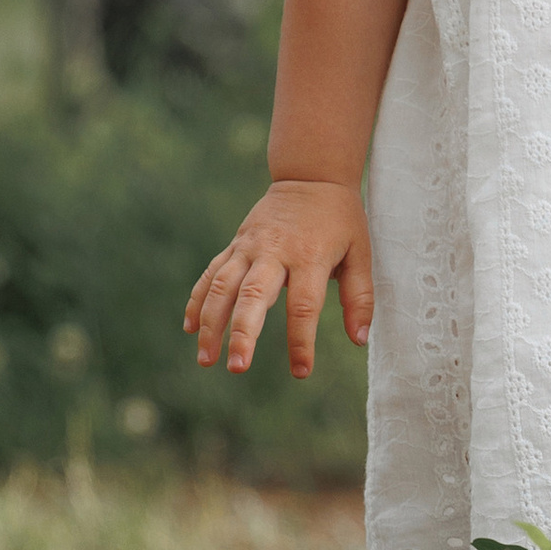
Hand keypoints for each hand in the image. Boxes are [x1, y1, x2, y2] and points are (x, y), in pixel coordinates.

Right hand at [184, 179, 372, 377]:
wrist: (311, 176)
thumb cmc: (340, 221)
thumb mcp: (361, 253)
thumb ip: (360, 297)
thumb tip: (360, 339)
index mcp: (310, 256)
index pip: (303, 305)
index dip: (301, 341)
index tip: (301, 372)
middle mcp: (274, 252)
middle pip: (253, 295)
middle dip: (242, 333)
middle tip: (237, 367)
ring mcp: (249, 247)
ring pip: (222, 286)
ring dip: (210, 323)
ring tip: (205, 359)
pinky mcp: (235, 244)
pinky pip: (210, 273)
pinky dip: (198, 300)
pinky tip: (190, 328)